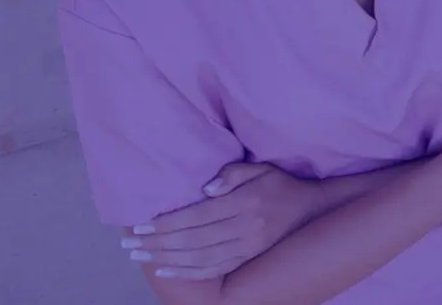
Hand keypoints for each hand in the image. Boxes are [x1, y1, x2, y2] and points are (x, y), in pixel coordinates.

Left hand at [122, 162, 321, 279]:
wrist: (312, 211)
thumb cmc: (280, 185)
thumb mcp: (261, 169)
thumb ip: (233, 174)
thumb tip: (205, 188)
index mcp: (245, 202)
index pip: (196, 216)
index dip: (165, 223)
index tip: (139, 225)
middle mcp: (244, 228)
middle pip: (192, 240)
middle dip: (156, 243)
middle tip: (129, 244)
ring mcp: (246, 248)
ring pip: (198, 258)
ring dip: (165, 259)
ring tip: (140, 257)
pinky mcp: (247, 259)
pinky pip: (213, 270)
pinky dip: (187, 272)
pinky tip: (165, 270)